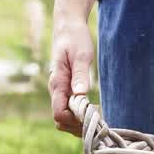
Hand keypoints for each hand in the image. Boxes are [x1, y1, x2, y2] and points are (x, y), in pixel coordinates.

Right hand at [49, 14, 93, 135]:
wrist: (68, 27)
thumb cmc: (75, 39)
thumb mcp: (82, 55)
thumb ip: (81, 75)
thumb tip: (81, 94)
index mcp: (57, 83)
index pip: (59, 114)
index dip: (75, 121)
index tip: (92, 115)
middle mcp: (55, 90)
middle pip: (60, 121)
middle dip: (77, 126)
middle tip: (98, 120)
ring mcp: (59, 91)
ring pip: (63, 118)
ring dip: (78, 123)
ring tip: (98, 116)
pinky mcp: (65, 89)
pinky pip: (68, 110)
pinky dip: (79, 116)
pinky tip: (93, 111)